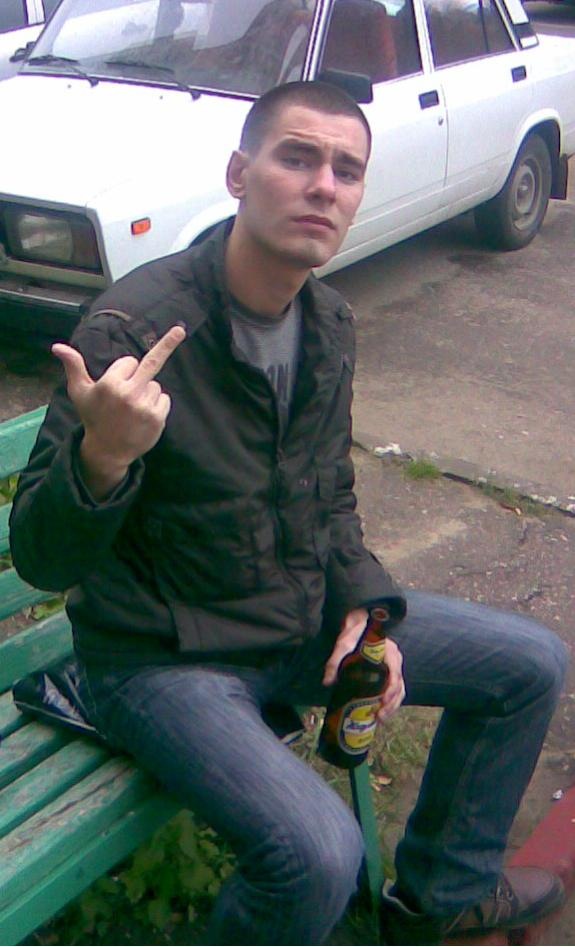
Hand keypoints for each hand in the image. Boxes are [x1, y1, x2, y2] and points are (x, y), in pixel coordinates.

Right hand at [52, 325, 185, 497]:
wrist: (108, 451)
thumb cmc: (93, 417)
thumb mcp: (79, 392)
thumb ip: (73, 366)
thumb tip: (57, 346)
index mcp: (110, 384)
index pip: (129, 361)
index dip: (122, 371)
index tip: (114, 385)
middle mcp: (129, 394)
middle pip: (152, 362)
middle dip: (168, 343)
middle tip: (179, 330)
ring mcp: (145, 406)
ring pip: (155, 384)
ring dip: (146, 392)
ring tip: (132, 409)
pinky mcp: (157, 418)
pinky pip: (164, 398)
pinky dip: (157, 404)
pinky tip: (143, 416)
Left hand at [322, 607, 405, 721]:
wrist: (360, 622)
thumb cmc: (354, 632)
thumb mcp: (343, 644)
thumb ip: (335, 661)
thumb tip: (327, 682)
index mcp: (389, 652)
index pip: (395, 675)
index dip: (391, 691)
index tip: (382, 703)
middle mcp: (395, 660)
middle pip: (399, 686)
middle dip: (391, 704)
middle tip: (380, 717)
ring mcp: (394, 666)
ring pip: (399, 689)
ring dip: (392, 706)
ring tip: (380, 719)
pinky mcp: (390, 671)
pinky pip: (394, 687)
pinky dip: (390, 701)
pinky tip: (380, 711)